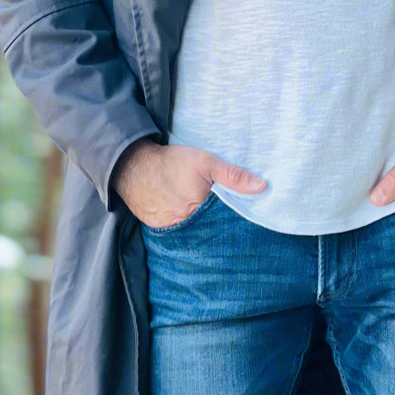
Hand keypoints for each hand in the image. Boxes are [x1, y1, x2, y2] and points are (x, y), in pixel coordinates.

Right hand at [111, 139, 266, 227]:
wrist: (132, 164)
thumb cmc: (172, 162)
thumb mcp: (206, 163)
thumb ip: (234, 176)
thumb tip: (262, 187)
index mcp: (199, 211)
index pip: (224, 223)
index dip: (232, 220)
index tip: (242, 221)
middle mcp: (184, 225)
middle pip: (208, 230)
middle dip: (217, 227)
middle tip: (222, 221)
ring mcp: (168, 228)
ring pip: (191, 232)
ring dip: (199, 227)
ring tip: (205, 219)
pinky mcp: (156, 227)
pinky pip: (175, 231)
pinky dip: (182, 226)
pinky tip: (186, 217)